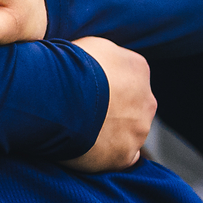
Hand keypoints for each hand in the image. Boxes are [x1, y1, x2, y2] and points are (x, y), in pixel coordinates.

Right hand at [64, 36, 152, 171]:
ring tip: (78, 129)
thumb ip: (104, 57)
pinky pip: (121, 158)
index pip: (128, 77)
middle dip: (113, 108)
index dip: (105, 81)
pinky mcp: (123, 156)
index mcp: (138, 69)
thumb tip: (99, 63)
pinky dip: (107, 155)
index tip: (84, 85)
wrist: (56, 97)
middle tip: (82, 110)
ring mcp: (138, 130)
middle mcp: (146, 100)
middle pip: (133, 106)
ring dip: (109, 132)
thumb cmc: (65, 66)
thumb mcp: (89, 45)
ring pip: (128, 132)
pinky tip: (87, 149)